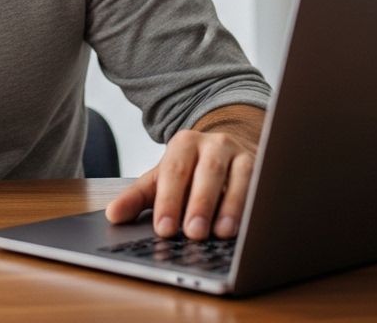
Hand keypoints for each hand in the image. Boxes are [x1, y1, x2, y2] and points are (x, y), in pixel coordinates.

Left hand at [105, 106, 263, 240]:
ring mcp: (242, 152)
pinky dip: (256, 203)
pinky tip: (251, 225)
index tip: (164, 229)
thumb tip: (112, 215)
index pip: (174, 171)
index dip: (169, 200)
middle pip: (207, 172)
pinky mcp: (264, 166)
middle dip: (199, 204)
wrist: (226, 150)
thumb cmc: (191, 172)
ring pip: (239, 176)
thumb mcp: (163, 180)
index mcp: (184, 143)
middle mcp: (214, 143)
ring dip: (231, 206)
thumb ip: (137, 197)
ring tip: (220, 234)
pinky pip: (262, 183)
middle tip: (192, 234)